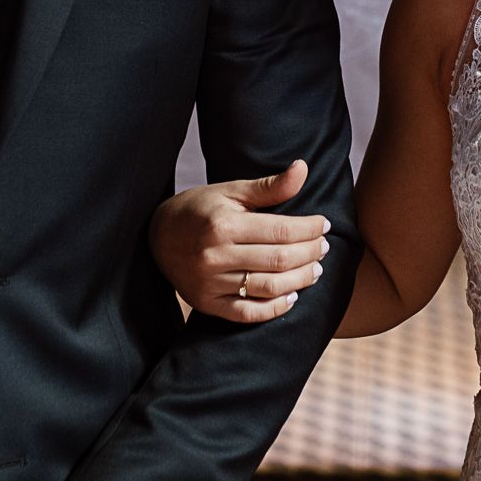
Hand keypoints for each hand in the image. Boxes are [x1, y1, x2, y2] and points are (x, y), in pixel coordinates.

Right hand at [149, 159, 327, 322]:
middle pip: (278, 260)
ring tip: (315, 271)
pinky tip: (292, 298)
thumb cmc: (199, 209)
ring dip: (299, 280)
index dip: (309, 229)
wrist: (156, 236)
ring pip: (268, 287)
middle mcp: (215, 255)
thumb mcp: (230, 192)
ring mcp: (210, 283)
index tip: (324, 225)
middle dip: (310, 254)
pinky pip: (247, 313)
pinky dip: (274, 309)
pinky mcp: (207, 303)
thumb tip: (303, 168)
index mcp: (223, 224)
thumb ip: (269, 186)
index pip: (280, 230)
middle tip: (324, 248)